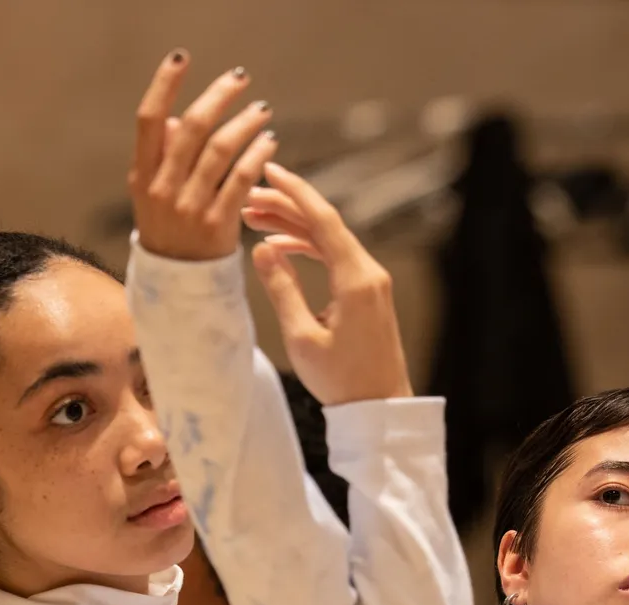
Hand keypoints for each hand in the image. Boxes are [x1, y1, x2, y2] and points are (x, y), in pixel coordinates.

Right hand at [130, 51, 277, 261]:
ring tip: (262, 111)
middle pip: (191, 128)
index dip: (164, 85)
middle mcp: (161, 188)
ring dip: (245, 124)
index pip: (148, 119)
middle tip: (240, 80)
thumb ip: (164, 159)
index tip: (182, 58)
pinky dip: (256, 157)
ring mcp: (188, 208)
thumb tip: (176, 120)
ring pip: (220, 151)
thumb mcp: (154, 198)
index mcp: (142, 176)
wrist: (180, 291)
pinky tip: (270, 143)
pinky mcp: (216, 226)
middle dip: (219, 97)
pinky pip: (240, 181)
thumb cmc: (172, 236)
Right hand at [240, 165, 414, 404]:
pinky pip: (336, 258)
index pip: (323, 220)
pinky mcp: (368, 293)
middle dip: (286, 207)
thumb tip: (262, 249)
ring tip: (254, 219)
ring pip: (329, 240)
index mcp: (355, 279)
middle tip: (247, 199)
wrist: (380, 409)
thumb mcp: (302, 337)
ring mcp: (372, 282)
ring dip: (294, 226)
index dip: (294, 192)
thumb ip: (281, 288)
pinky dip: (309, 247)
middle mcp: (369, 273)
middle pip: (325, 224)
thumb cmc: (342, 380)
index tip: (268, 170)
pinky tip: (280, 246)